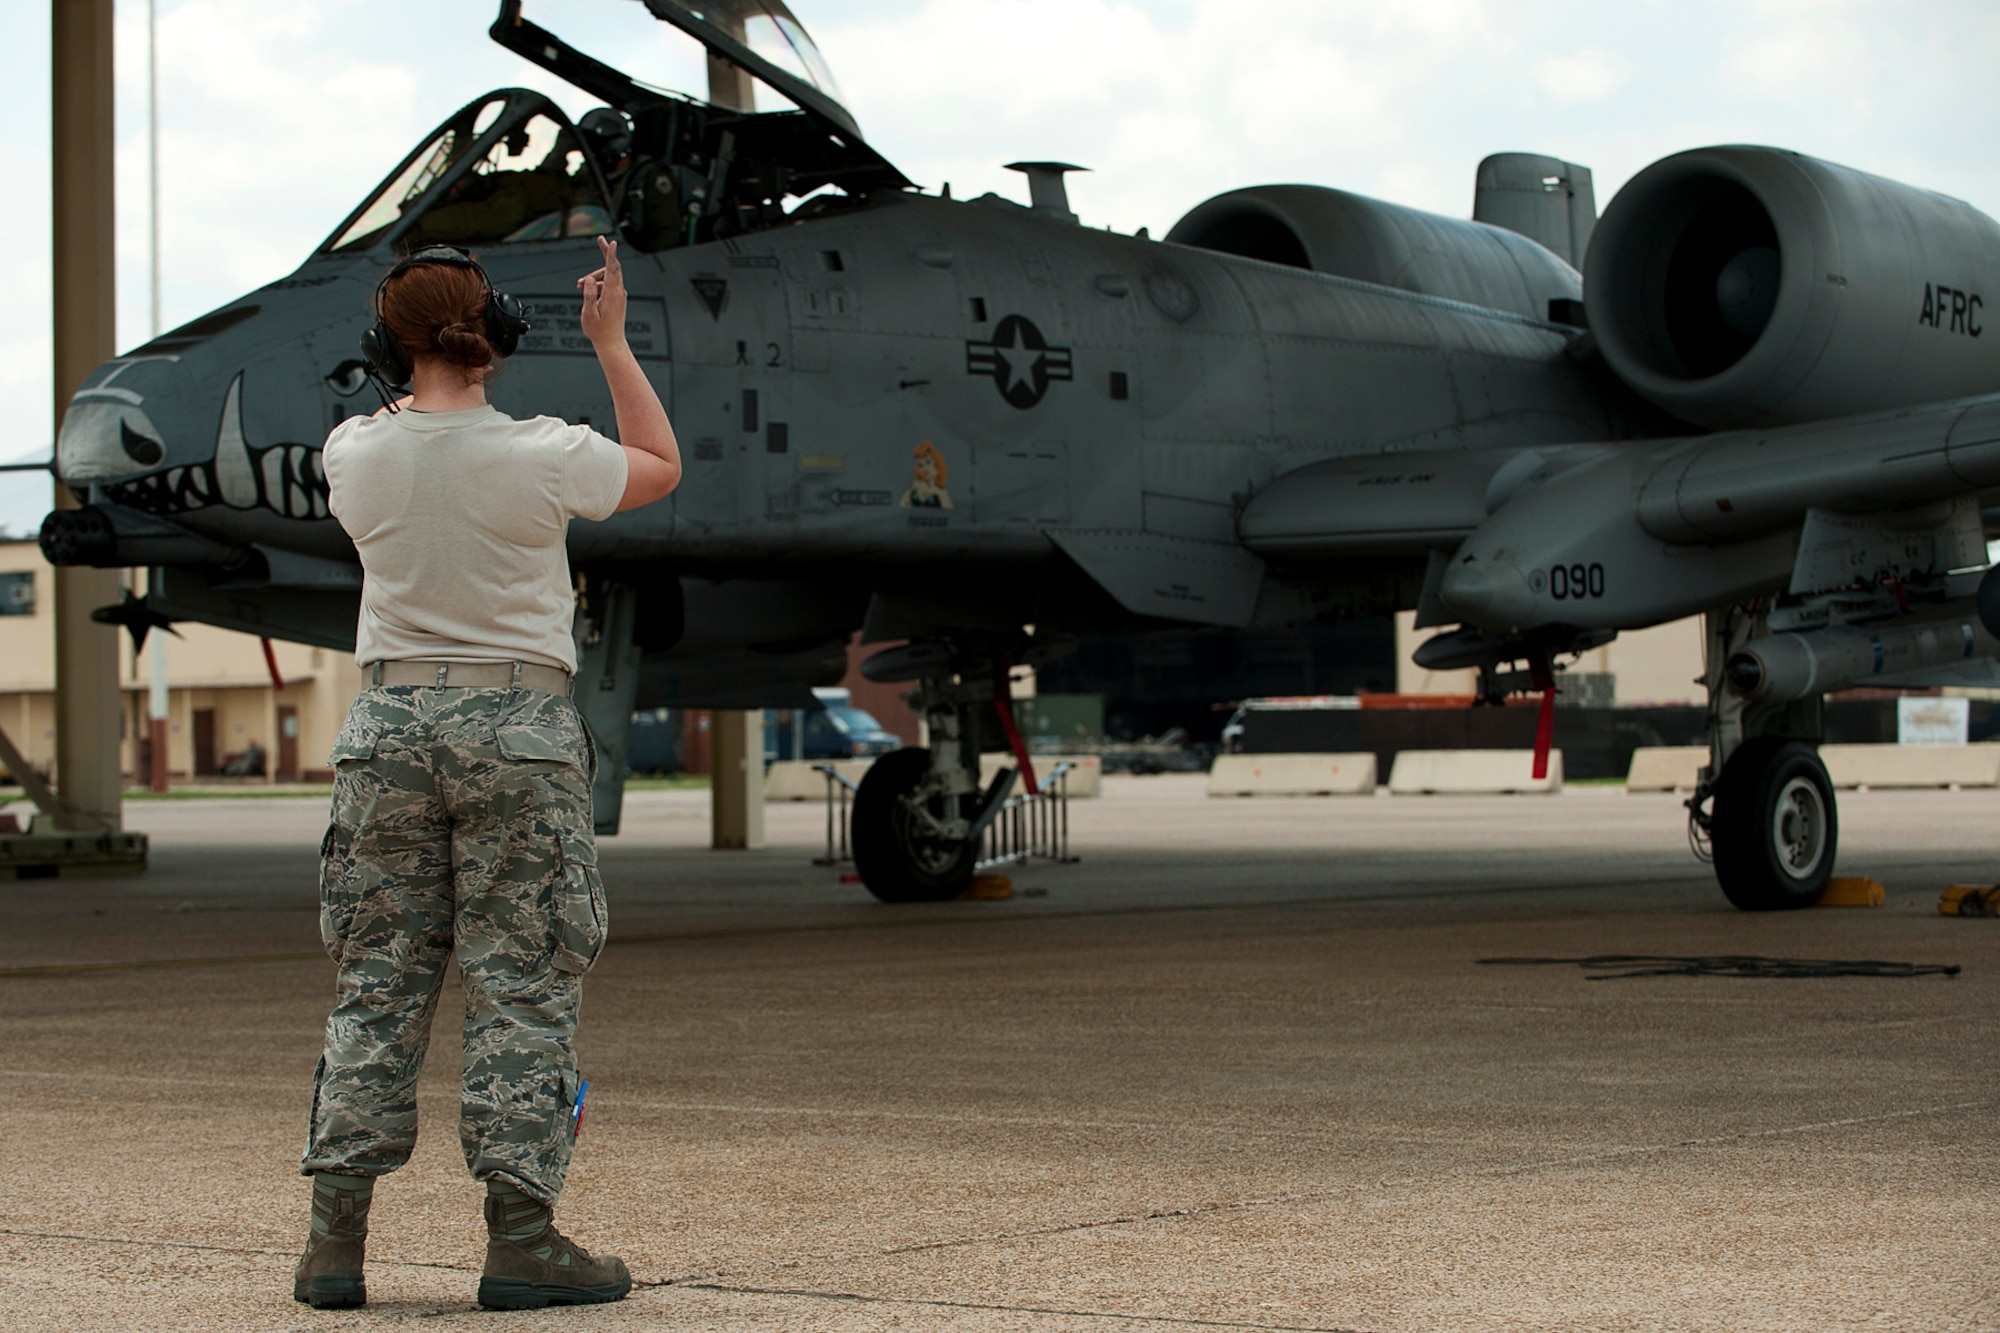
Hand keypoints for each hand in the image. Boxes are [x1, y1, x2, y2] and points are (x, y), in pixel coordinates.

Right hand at [577, 235, 628, 349]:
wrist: (610, 343)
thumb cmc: (598, 331)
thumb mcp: (589, 313)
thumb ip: (589, 295)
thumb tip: (589, 280)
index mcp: (612, 294)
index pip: (612, 270)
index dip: (610, 254)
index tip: (612, 242)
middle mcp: (618, 292)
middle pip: (613, 267)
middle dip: (605, 253)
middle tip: (599, 238)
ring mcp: (619, 295)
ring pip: (606, 276)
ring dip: (593, 276)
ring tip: (578, 285)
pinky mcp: (617, 298)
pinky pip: (607, 284)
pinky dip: (596, 284)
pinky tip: (585, 290)